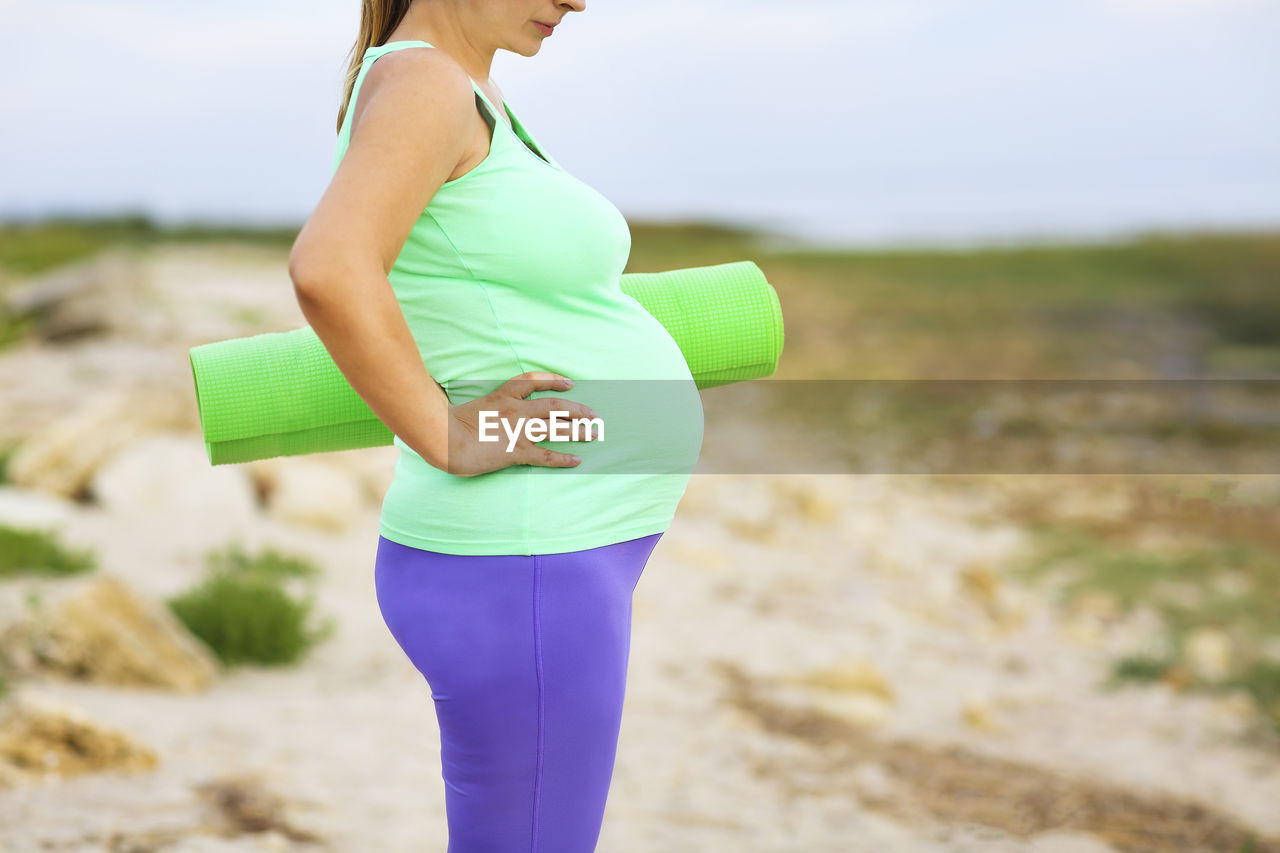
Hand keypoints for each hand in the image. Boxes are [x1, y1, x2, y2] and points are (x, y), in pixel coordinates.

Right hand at [436, 371, 599, 476]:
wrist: (444, 439)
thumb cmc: (449, 425)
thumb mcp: (469, 407)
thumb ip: (486, 408)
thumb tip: (490, 414)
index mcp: (502, 396)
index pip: (533, 381)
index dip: (554, 380)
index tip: (569, 382)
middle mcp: (515, 410)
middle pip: (555, 404)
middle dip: (578, 409)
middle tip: (595, 415)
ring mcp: (518, 430)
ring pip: (556, 427)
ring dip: (578, 430)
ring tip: (594, 433)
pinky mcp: (517, 451)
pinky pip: (546, 455)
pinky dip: (563, 458)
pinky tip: (577, 460)